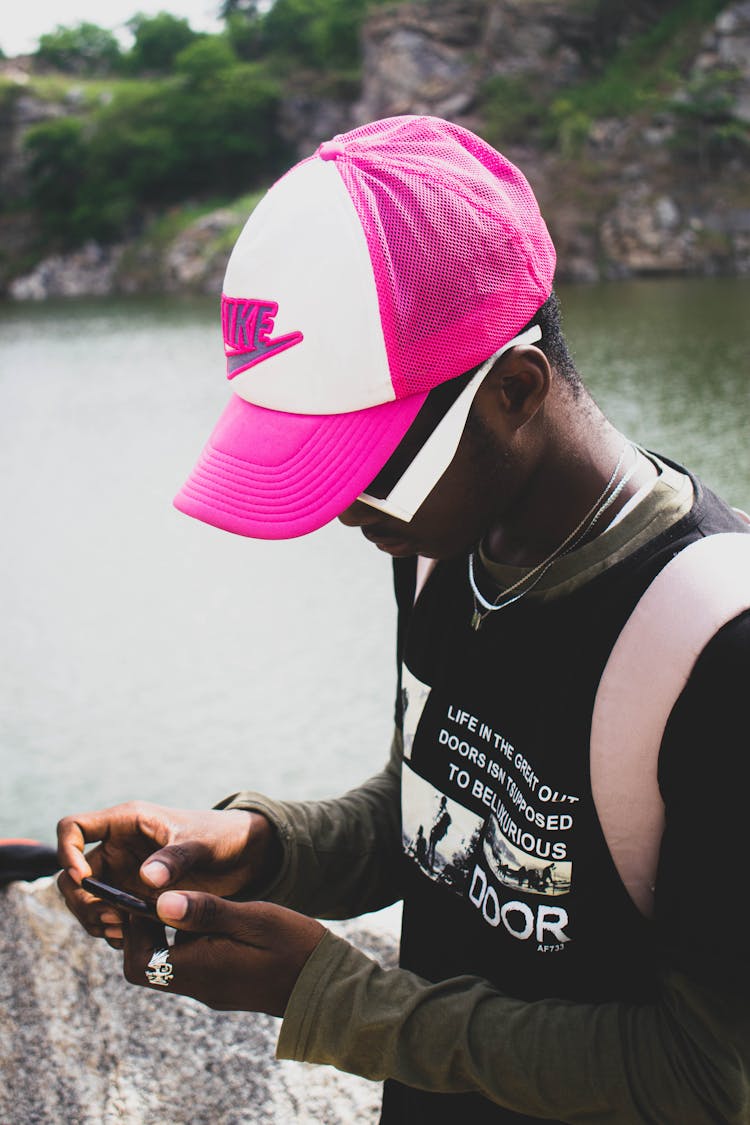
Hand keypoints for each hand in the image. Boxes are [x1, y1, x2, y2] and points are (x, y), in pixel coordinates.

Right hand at [57, 801, 279, 946]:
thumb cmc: (220, 836)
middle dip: (82, 900)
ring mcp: (122, 875)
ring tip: (122, 933)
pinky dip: (110, 931)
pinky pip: (107, 917)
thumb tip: (145, 878)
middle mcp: (117, 848)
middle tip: (111, 920)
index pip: (73, 827)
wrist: (241, 856)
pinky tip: (130, 939)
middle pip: (72, 875)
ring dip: (94, 920)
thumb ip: (176, 858)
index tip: (84, 879)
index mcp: (125, 822)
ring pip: (85, 901)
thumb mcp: (201, 844)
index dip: (67, 852)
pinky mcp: (133, 898)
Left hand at [124, 892, 324, 1017]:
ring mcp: (213, 989)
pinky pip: (193, 965)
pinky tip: (216, 918)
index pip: (138, 961)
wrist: (328, 988)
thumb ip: (206, 912)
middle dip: (147, 930)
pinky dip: (192, 942)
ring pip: (171, 963)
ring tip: (191, 901)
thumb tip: (161, 902)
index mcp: (200, 970)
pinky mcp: (226, 986)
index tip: (147, 897)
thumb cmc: (294, 947)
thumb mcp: (252, 919)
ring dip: (172, 933)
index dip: (133, 929)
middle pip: (149, 965)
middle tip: (163, 897)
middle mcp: (199, 986)